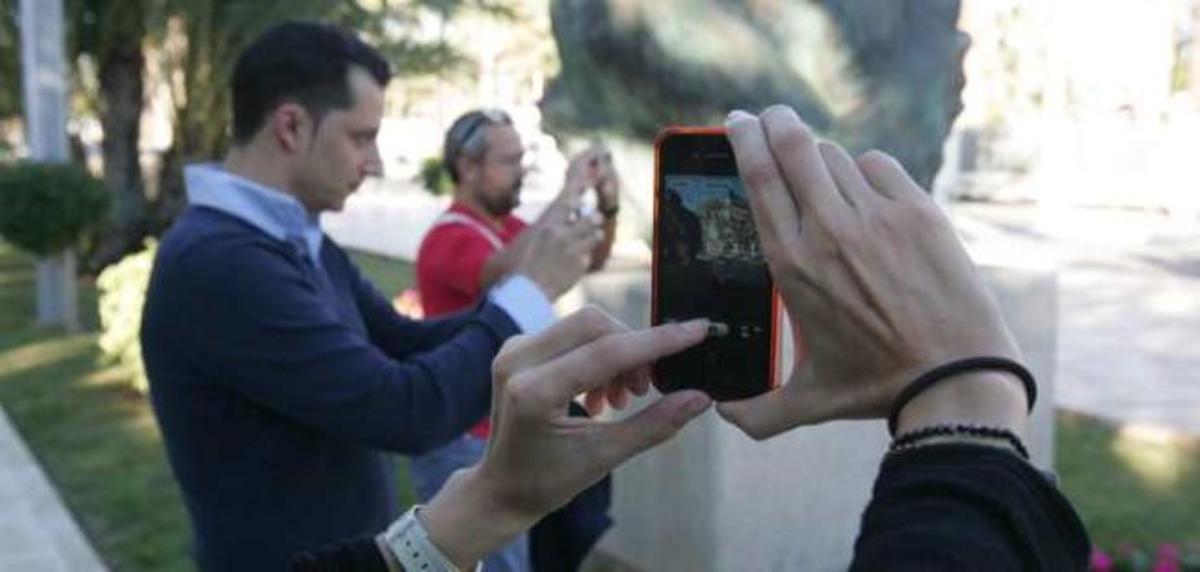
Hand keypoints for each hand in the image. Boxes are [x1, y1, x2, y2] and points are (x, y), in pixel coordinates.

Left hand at [419, 308, 711, 567]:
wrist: (500, 489)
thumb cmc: (547, 480)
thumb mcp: (603, 457)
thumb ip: (654, 424)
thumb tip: (700, 397)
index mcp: (533, 393)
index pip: (607, 352)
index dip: (658, 341)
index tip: (698, 331)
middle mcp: (517, 361)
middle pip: (595, 324)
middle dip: (635, 349)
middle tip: (646, 389)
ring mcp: (514, 349)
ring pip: (585, 326)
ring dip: (617, 354)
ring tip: (622, 399)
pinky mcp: (519, 347)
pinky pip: (571, 333)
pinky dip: (598, 355)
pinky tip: (602, 394)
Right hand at [516, 199, 603, 299]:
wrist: (525, 293)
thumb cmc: (512, 270)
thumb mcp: (512, 246)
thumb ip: (526, 237)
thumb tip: (530, 235)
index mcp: (546, 225)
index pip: (567, 199)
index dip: (578, 189)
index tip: (581, 193)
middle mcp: (563, 234)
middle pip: (591, 217)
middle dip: (593, 218)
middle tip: (592, 219)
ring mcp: (574, 250)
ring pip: (596, 235)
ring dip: (592, 236)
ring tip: (585, 241)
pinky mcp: (581, 266)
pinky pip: (588, 258)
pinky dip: (582, 260)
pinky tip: (572, 266)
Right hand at [716, 106, 1024, 438]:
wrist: (955, 378)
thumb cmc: (876, 389)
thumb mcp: (807, 402)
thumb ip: (757, 413)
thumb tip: (721, 416)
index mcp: (791, 265)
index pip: (759, 179)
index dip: (745, 140)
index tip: (738, 123)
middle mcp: (827, 231)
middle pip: (793, 146)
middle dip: (775, 122)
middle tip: (769, 116)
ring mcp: (875, 217)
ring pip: (835, 155)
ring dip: (820, 153)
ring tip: (817, 162)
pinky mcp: (918, 212)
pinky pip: (880, 166)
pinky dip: (866, 169)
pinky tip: (866, 185)